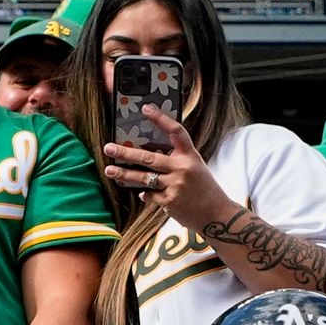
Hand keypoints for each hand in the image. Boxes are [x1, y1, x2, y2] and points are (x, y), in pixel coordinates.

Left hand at [102, 107, 225, 230]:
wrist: (217, 215)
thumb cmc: (205, 189)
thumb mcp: (196, 168)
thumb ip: (177, 160)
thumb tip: (150, 156)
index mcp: (190, 156)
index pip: (175, 131)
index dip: (160, 119)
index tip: (145, 109)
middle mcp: (182, 168)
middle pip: (148, 157)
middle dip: (126, 153)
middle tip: (109, 148)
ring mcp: (175, 185)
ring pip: (143, 178)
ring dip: (124, 175)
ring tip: (109, 171)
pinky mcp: (170, 201)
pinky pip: (150, 195)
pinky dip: (145, 194)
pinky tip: (142, 193)